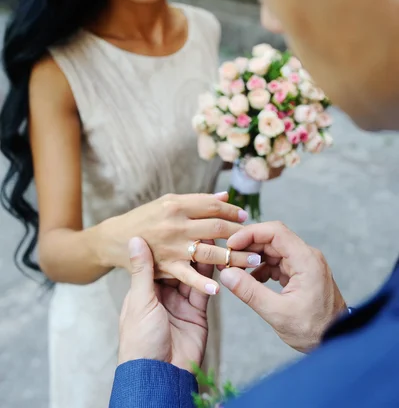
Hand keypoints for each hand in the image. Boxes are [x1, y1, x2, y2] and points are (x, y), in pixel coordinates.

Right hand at [101, 192, 260, 294]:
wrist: (116, 239)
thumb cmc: (145, 218)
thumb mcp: (168, 203)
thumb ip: (197, 201)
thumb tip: (225, 196)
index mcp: (177, 204)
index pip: (213, 206)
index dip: (233, 211)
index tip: (245, 218)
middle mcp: (176, 224)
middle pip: (217, 227)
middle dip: (240, 234)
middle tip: (258, 241)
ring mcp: (172, 246)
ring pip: (210, 251)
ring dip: (234, 257)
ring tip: (253, 262)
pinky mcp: (166, 266)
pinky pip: (189, 276)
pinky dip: (204, 282)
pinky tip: (220, 287)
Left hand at [118, 237, 210, 371]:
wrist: (157, 376)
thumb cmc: (139, 340)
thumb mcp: (140, 301)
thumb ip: (142, 270)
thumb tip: (135, 239)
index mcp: (146, 289)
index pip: (160, 259)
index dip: (170, 243)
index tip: (179, 223)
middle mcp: (164, 293)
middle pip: (180, 265)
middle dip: (191, 249)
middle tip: (204, 228)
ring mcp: (181, 303)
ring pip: (195, 275)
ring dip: (205, 260)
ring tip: (216, 242)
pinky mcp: (197, 313)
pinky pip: (205, 291)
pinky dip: (212, 279)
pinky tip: (220, 264)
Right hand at [220, 222, 346, 352]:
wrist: (336, 340)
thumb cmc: (314, 329)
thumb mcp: (278, 313)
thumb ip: (250, 292)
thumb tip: (226, 274)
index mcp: (306, 260)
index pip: (275, 231)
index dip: (250, 233)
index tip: (231, 243)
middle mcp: (307, 256)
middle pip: (272, 238)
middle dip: (248, 245)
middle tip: (228, 258)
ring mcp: (305, 264)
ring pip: (273, 250)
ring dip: (253, 257)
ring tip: (235, 270)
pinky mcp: (301, 273)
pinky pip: (278, 262)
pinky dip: (262, 268)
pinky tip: (250, 280)